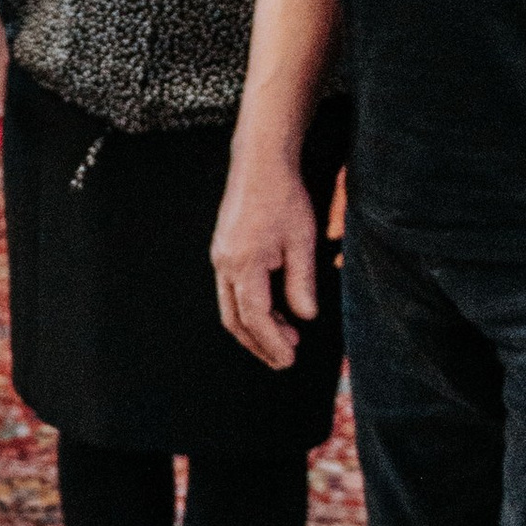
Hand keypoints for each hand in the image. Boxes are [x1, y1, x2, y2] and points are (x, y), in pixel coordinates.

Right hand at [212, 153, 317, 368]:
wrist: (259, 164)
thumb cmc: (284, 198)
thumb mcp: (302, 241)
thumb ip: (301, 282)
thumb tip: (305, 317)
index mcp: (244, 264)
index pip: (256, 317)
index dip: (272, 342)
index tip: (289, 360)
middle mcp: (225, 265)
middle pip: (235, 320)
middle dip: (259, 345)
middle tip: (284, 360)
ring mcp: (220, 258)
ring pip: (231, 308)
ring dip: (255, 328)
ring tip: (286, 337)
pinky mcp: (223, 252)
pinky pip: (232, 292)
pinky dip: (250, 309)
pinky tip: (274, 310)